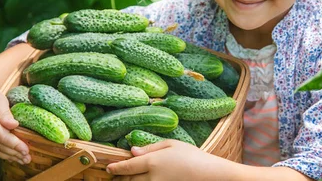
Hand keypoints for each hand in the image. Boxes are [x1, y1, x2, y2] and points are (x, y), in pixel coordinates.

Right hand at [0, 78, 29, 164]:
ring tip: (22, 160)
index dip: (15, 145)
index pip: (2, 137)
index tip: (26, 150)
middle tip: (28, 159)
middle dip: (14, 154)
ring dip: (8, 156)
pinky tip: (9, 156)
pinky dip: (0, 154)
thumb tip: (14, 125)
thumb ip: (5, 113)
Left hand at [106, 140, 239, 180]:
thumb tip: (132, 151)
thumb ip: (150, 148)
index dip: (116, 168)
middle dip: (119, 179)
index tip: (109, 169)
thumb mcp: (172, 145)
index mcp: (152, 162)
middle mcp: (151, 178)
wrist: (211, 175)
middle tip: (114, 177)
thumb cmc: (194, 156)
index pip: (127, 167)